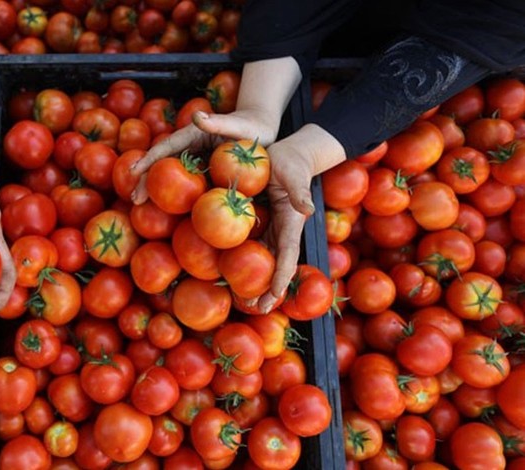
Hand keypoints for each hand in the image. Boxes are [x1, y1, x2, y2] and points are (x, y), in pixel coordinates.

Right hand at [130, 109, 278, 203]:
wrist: (264, 132)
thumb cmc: (253, 124)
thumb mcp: (238, 124)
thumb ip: (218, 121)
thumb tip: (197, 116)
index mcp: (193, 134)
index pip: (166, 147)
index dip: (149, 159)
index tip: (133, 171)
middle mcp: (190, 148)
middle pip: (163, 164)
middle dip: (146, 180)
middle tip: (135, 199)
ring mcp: (196, 161)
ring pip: (171, 176)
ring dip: (156, 190)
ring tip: (142, 207)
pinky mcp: (204, 172)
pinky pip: (187, 184)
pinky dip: (175, 196)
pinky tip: (169, 212)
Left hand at [248, 124, 346, 312]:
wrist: (288, 153)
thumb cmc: (292, 162)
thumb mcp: (295, 175)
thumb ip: (300, 192)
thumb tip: (308, 209)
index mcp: (291, 223)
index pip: (288, 255)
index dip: (281, 276)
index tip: (274, 295)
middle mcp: (282, 229)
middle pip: (275, 264)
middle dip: (268, 287)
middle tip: (256, 309)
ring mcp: (270, 226)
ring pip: (263, 258)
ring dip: (255, 279)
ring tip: (242, 299)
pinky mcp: (260, 220)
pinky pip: (251, 243)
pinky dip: (243, 259)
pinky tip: (228, 271)